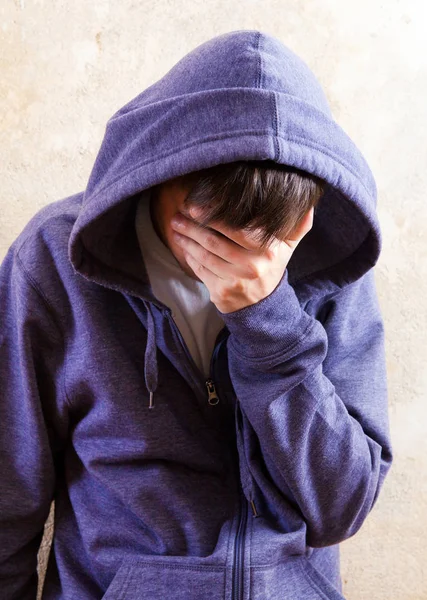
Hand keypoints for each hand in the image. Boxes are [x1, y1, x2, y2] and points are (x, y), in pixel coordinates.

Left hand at [170, 206, 313, 313]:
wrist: (263, 306)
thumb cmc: (270, 268)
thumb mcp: (287, 247)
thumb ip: (297, 226)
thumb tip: (308, 204)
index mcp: (268, 251)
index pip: (236, 230)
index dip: (213, 217)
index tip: (196, 206)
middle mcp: (252, 266)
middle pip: (215, 242)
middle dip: (192, 227)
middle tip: (178, 216)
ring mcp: (236, 281)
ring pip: (204, 256)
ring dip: (186, 241)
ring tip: (176, 228)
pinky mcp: (221, 292)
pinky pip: (201, 271)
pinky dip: (189, 257)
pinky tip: (183, 246)